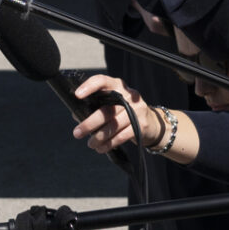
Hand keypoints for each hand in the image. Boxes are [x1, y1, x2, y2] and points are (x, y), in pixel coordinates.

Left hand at [67, 74, 194, 161]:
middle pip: (106, 110)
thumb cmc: (124, 111)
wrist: (152, 123)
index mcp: (117, 86)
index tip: (77, 95)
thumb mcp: (113, 103)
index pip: (102, 81)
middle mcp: (128, 95)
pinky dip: (109, 144)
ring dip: (99, 137)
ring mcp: (137, 110)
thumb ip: (96, 106)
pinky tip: (101, 148)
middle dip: (89, 124)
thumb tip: (76, 115)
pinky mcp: (141, 125)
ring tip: (90, 144)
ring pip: (113, 126)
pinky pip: (121, 136)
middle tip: (77, 133)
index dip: (89, 86)